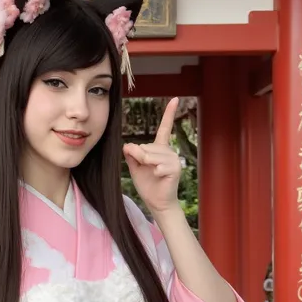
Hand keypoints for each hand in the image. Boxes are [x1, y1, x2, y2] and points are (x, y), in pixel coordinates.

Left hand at [123, 97, 181, 215]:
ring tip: (152, 173)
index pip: (165, 128)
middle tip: (145, 169)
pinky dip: (154, 173)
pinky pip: (157, 166)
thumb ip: (132, 155)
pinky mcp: (175, 168)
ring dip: (146, 165)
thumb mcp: (135, 168)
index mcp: (160, 149)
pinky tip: (159, 178)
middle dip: (140, 158)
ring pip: (150, 155)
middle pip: (146, 147)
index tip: (175, 99)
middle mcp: (169, 151)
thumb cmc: (148, 185)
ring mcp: (173, 159)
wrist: (157, 202)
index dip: (169, 114)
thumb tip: (126, 145)